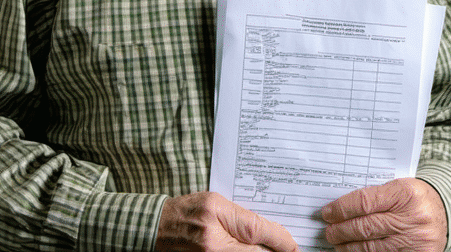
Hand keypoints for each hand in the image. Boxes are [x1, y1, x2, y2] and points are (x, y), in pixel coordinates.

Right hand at [156, 192, 298, 251]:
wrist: (155, 226)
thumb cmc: (187, 210)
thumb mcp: (217, 204)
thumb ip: (243, 218)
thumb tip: (269, 232)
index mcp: (218, 220)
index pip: (259, 232)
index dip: (282, 241)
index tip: (295, 246)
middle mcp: (214, 244)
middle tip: (288, 251)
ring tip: (272, 251)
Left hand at [320, 177, 445, 251]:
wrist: (445, 211)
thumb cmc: (415, 198)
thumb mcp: (399, 188)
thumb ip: (374, 195)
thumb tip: (340, 208)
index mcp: (405, 193)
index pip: (364, 202)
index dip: (341, 209)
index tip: (327, 213)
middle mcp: (411, 217)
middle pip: (365, 227)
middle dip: (341, 230)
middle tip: (329, 232)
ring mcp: (413, 239)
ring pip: (370, 247)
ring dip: (348, 247)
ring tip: (337, 243)